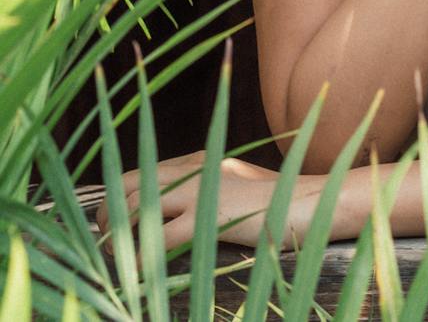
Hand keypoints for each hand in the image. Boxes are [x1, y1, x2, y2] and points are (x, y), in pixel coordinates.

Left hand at [95, 150, 313, 252]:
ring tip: (115, 264)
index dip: (118, 197)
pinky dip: (140, 260)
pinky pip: (157, 241)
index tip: (111, 222)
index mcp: (201, 160)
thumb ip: (211, 188)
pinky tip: (138, 276)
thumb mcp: (241, 185)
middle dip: (107, 214)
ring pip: (136, 209)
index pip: (143, 170)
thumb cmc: (282, 200)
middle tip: (105, 243)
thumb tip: (183, 211)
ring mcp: (200, 192)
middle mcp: (194, 169)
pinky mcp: (209, 218)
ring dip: (118, 239)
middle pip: (128, 183)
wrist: (313, 200)